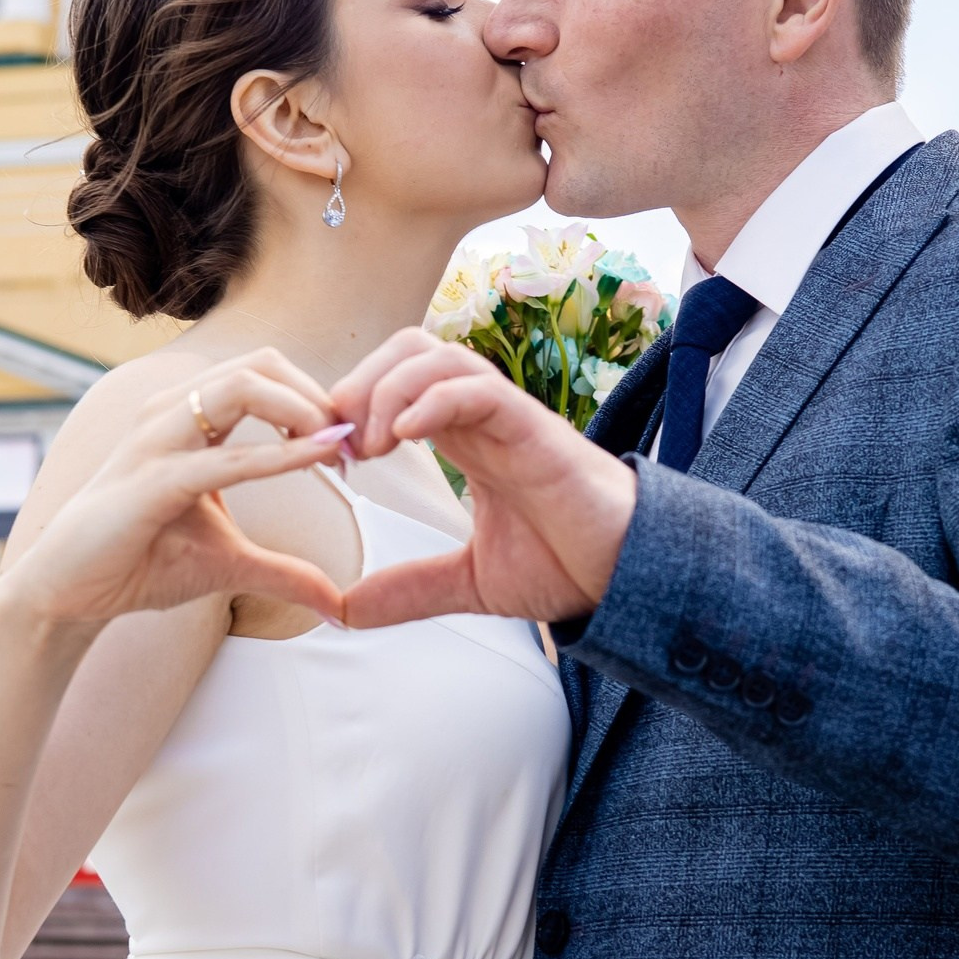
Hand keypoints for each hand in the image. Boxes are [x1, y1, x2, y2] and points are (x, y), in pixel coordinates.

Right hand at [0, 351, 352, 629]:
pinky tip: (317, 458)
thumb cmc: (139, 563)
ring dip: (303, 410)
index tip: (348, 447)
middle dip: (316, 395)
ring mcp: (156, 441)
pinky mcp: (149, 482)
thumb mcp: (229, 564)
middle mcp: (170, 415)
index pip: (263, 375)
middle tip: (350, 444)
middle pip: (260, 364)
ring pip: (242, 386)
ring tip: (337, 448)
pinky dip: (279, 454)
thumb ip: (284, 573)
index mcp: (188, 420)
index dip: (314, 400)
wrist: (68, 596)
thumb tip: (337, 602)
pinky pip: (224, 456)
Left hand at [329, 329, 637, 626]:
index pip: (396, 382)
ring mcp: (510, 419)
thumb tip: (342, 609)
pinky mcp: (537, 431)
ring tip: (371, 447)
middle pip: (409, 349)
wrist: (629, 581)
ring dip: (388, 390)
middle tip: (341, 445)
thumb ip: (407, 589)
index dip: (352, 405)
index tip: (329, 457)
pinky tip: (403, 437)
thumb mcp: (467, 583)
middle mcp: (483, 418)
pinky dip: (432, 400)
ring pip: (438, 357)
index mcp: (465, 439)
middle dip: (361, 383)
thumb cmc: (567, 566)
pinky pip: (479, 390)